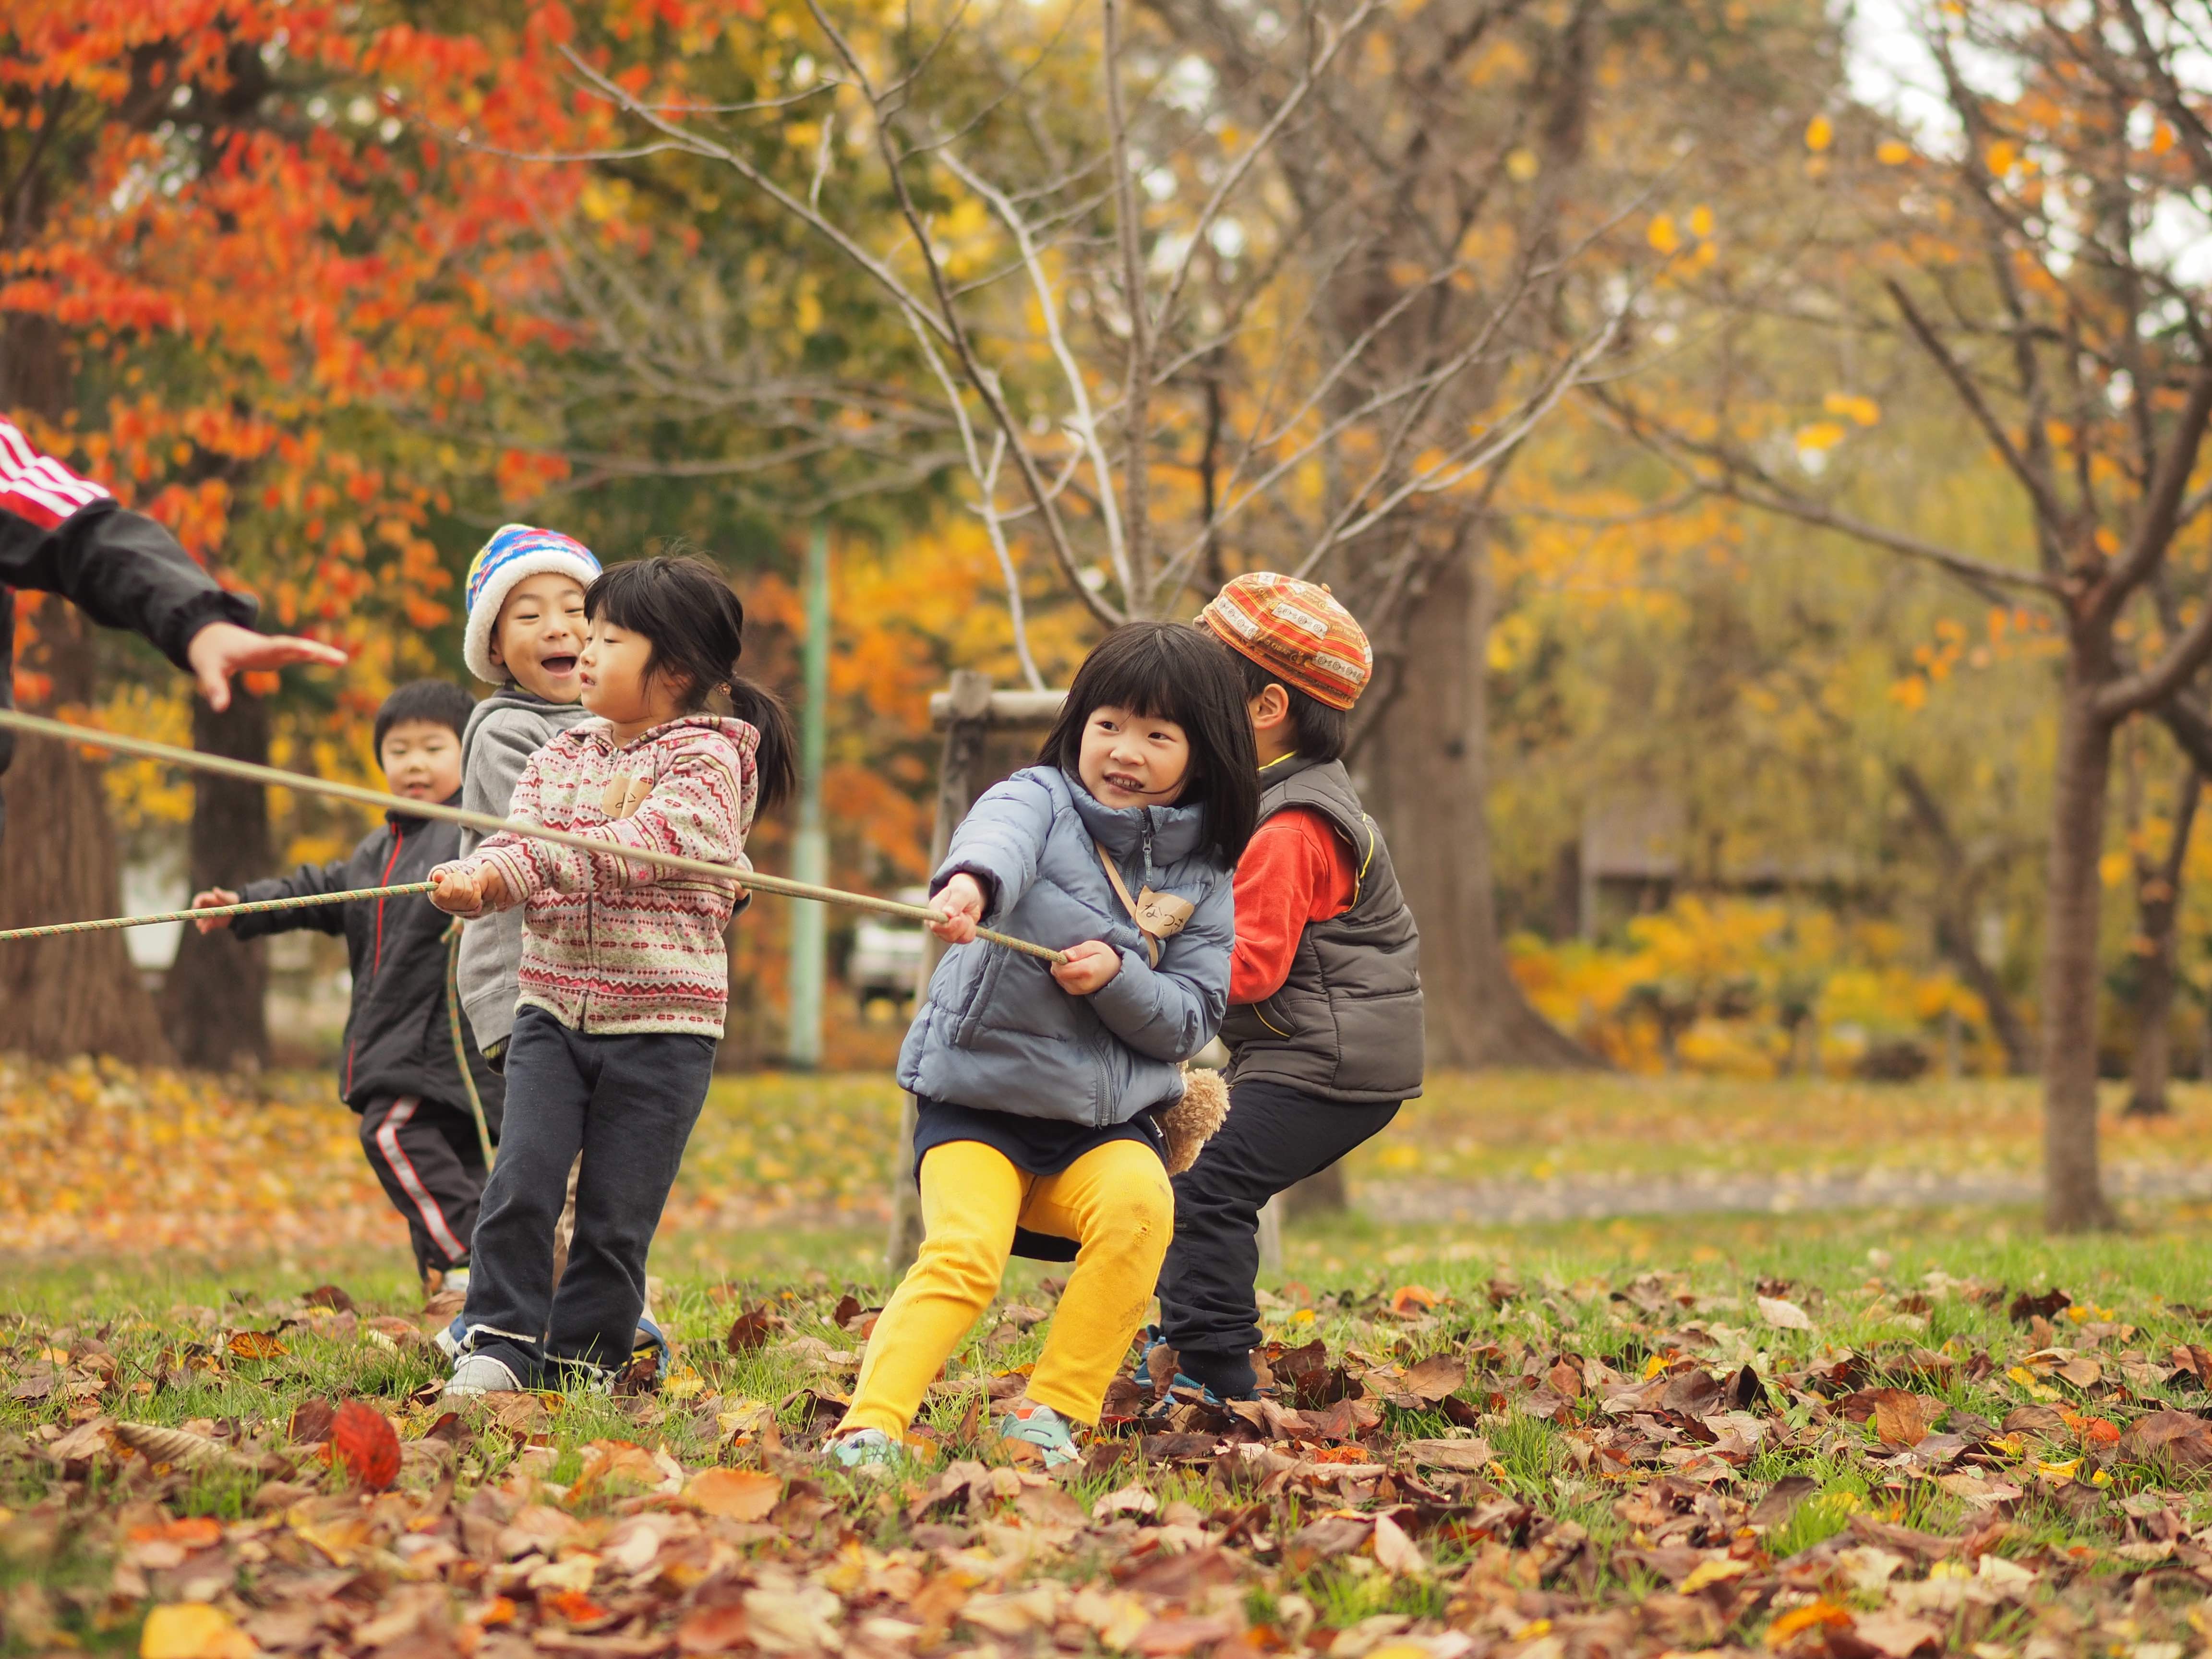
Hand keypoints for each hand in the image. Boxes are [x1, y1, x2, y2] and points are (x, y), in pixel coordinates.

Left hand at [185, 621, 347, 711]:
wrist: (212, 637)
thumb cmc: (209, 653)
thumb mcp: (207, 669)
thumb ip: (215, 688)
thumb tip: (219, 709)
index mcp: (254, 648)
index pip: (276, 647)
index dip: (292, 648)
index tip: (308, 650)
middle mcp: (269, 647)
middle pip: (296, 647)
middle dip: (316, 651)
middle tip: (339, 658)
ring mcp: (276, 650)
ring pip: (303, 649)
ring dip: (322, 653)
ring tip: (343, 660)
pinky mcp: (279, 655)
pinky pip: (302, 655)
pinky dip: (318, 656)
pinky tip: (337, 660)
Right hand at [190, 887, 239, 932]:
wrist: (239, 911)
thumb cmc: (232, 901)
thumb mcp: (228, 899)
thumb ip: (221, 895)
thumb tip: (215, 889)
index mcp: (209, 899)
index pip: (199, 899)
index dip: (196, 902)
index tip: (196, 906)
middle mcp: (206, 907)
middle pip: (197, 910)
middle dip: (196, 914)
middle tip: (196, 918)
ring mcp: (208, 916)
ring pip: (200, 919)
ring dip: (199, 923)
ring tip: (201, 926)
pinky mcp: (211, 923)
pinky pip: (206, 926)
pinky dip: (204, 929)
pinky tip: (204, 932)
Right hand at [431, 862, 503, 916]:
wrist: (454, 893)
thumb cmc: (445, 884)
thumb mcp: (439, 879)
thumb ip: (438, 875)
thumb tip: (439, 875)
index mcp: (439, 899)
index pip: (443, 891)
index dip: (446, 881)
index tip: (446, 877)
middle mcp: (450, 905)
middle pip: (458, 889)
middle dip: (458, 878)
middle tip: (456, 876)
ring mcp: (461, 906)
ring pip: (468, 891)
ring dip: (467, 880)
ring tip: (462, 878)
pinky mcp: (472, 906)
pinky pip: (476, 895)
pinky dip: (475, 885)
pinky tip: (473, 881)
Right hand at [926, 873, 984, 943]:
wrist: (970, 897)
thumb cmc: (963, 891)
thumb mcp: (962, 892)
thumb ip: (955, 902)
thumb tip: (947, 913)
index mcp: (934, 909)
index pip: (935, 925)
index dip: (949, 925)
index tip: (959, 918)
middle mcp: (936, 923)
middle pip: (948, 934)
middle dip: (962, 924)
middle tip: (964, 912)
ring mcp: (944, 932)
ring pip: (958, 938)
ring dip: (967, 926)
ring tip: (966, 914)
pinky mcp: (954, 937)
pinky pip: (965, 939)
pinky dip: (971, 930)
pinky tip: (968, 921)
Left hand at [1050, 938, 1122, 995]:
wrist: (1114, 972)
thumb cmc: (1104, 956)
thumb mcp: (1093, 946)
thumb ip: (1078, 950)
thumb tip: (1065, 955)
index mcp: (1087, 971)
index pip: (1062, 969)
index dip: (1059, 959)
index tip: (1064, 953)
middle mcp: (1082, 984)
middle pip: (1058, 974)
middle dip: (1059, 963)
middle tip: (1070, 957)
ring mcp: (1078, 990)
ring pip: (1058, 978)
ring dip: (1061, 969)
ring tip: (1075, 963)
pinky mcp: (1075, 992)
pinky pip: (1061, 981)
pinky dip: (1064, 974)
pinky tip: (1074, 970)